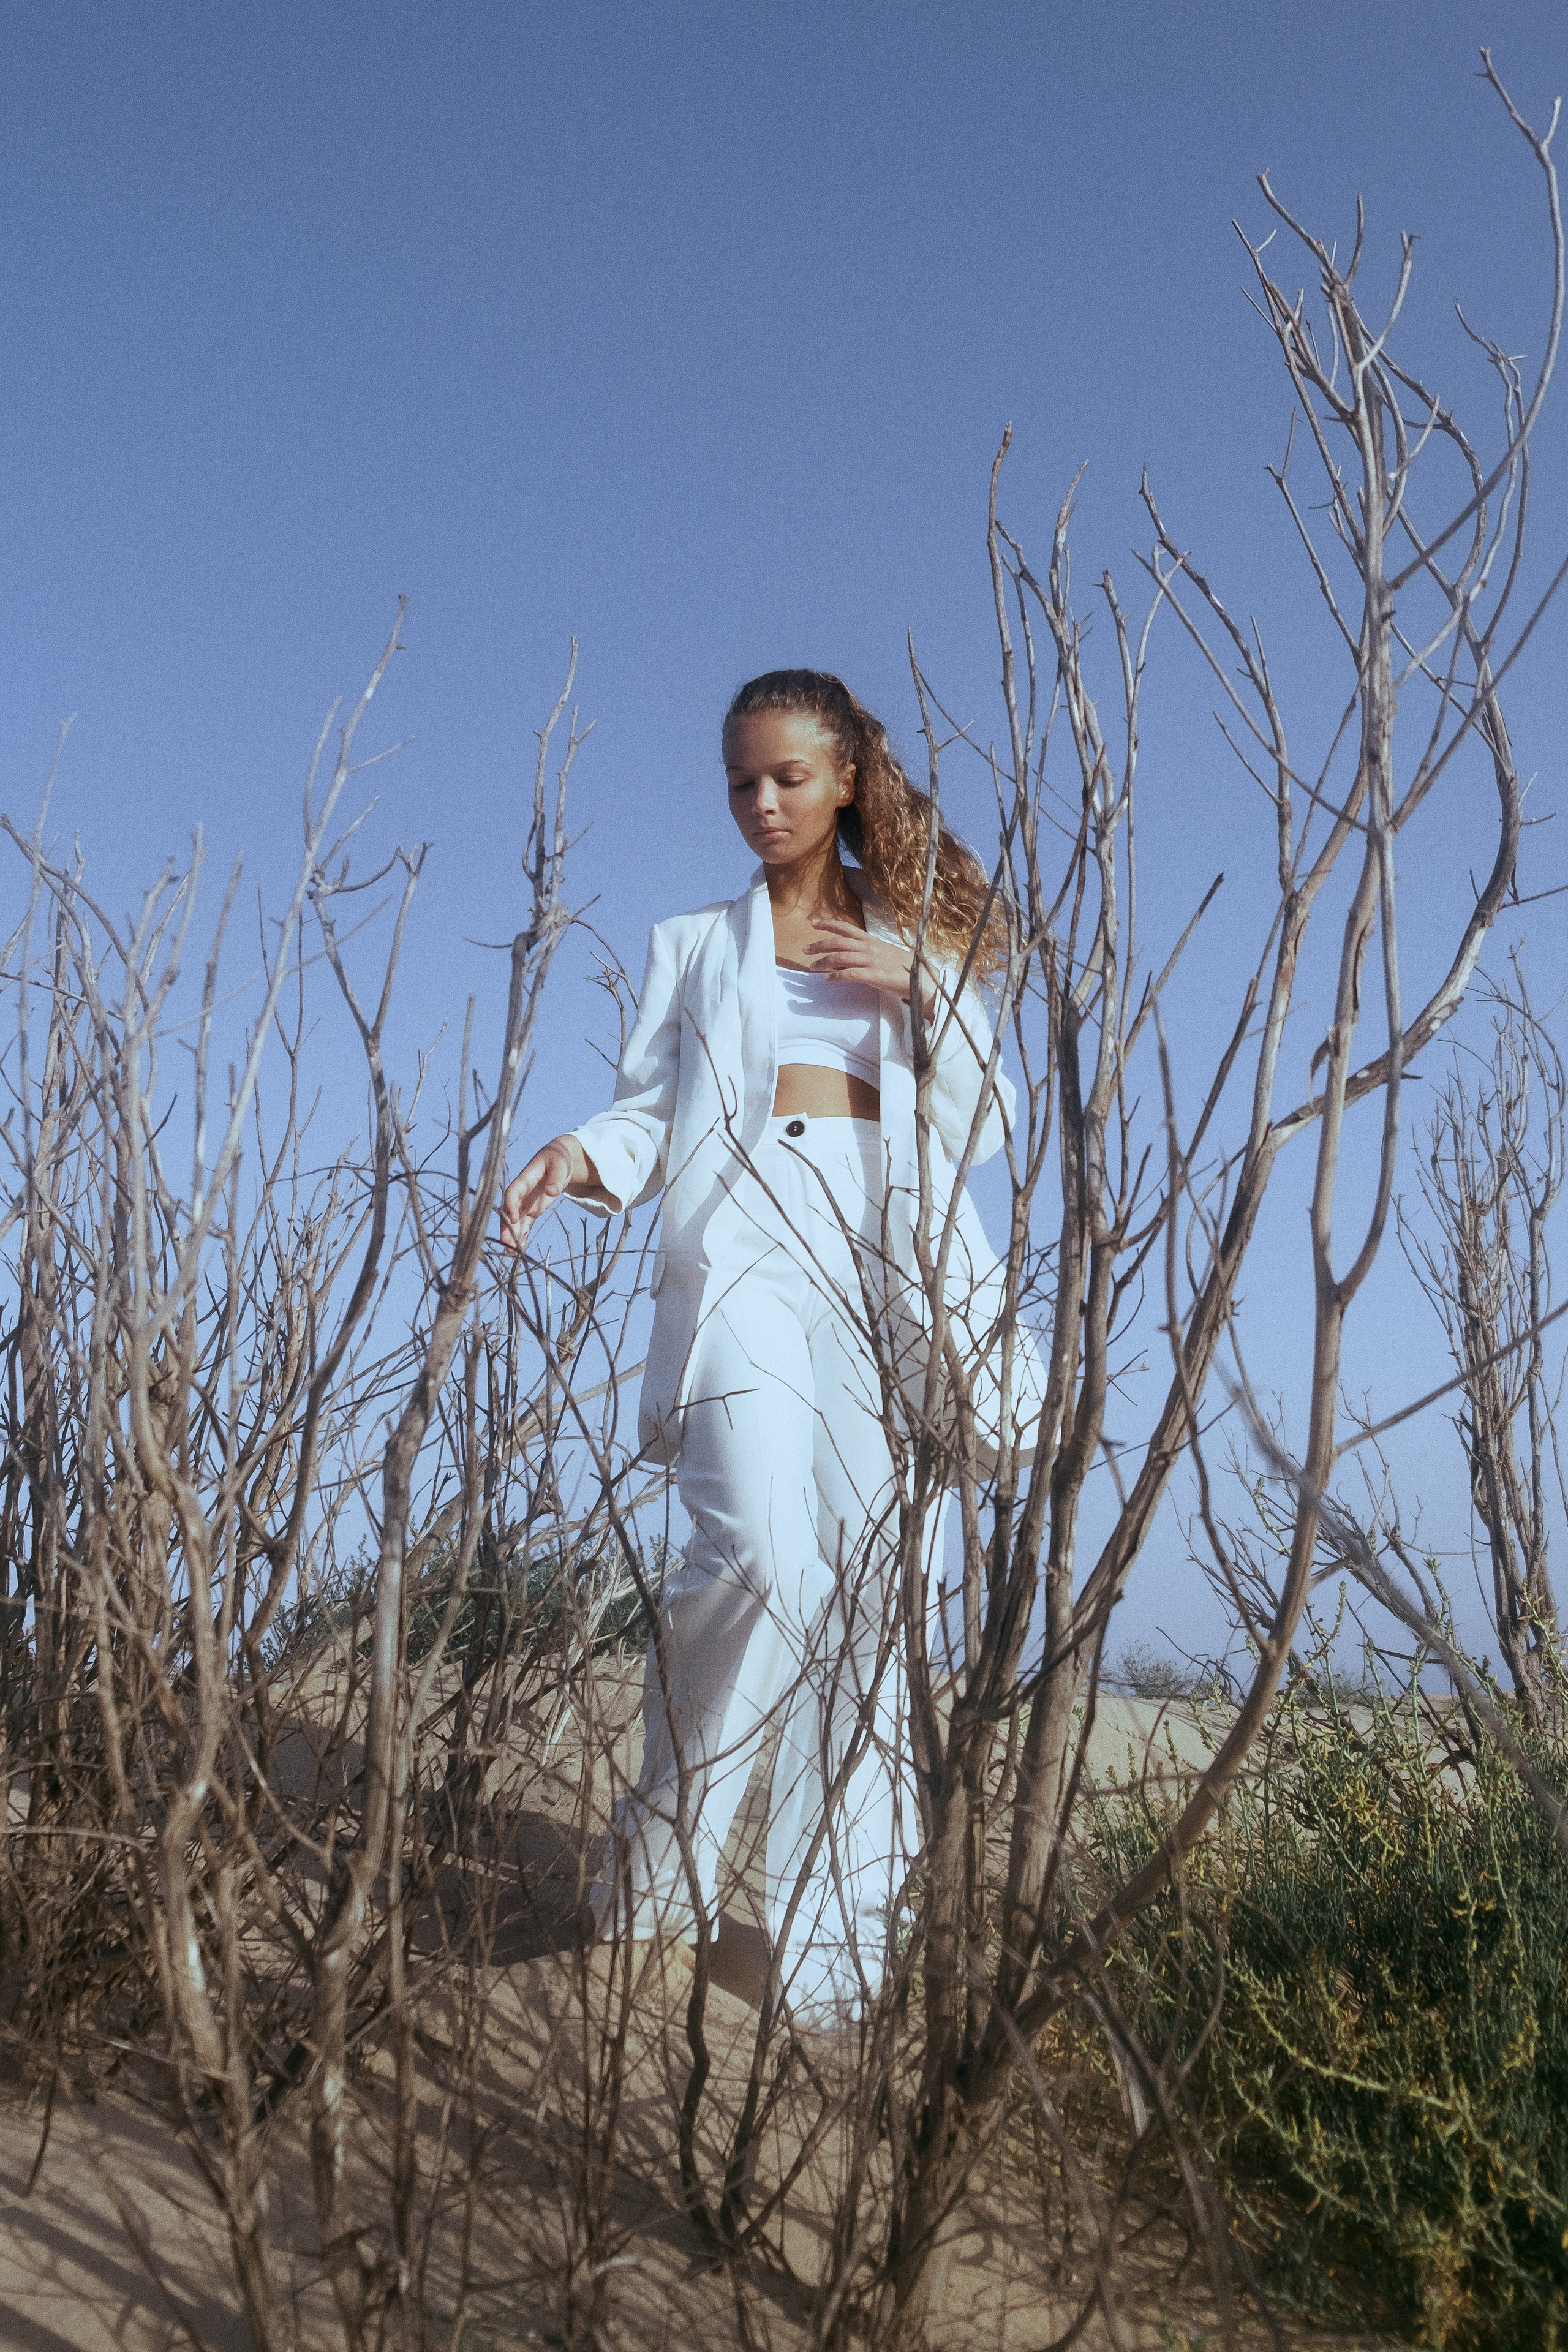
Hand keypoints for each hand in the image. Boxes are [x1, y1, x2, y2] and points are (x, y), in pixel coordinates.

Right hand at [499, 1137, 577, 1253]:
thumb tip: (551, 1191)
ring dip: (512, 1235)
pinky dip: (522, 1235)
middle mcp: (522, 1192)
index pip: (513, 1191)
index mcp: (525, 1178)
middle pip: (510, 1210)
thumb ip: (556, 1178)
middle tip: (506, 1242)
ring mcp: (525, 1201)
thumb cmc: (558, 1159)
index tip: (511, 1218)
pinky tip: (520, 1248)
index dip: (510, 1204)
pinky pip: (524, 1224)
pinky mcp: (531, 1209)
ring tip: (511, 1251)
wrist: (558, 1158)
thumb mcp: (560, 1165)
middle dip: (507, 1226)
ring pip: (515, 1220)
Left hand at [806, 917, 936, 1013]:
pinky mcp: (874, 975)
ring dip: (823, 962)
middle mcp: (870, 948)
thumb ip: (866, 954)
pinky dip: (836, 977)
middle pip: (838, 942)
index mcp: (872, 941)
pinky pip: (849, 974)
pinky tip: (827, 980)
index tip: (814, 923)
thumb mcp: (884, 955)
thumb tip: (847, 957)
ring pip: (840, 957)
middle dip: (819, 945)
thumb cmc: (903, 968)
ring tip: (812, 967)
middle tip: (805, 950)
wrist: (922, 979)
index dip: (828, 924)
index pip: (846, 929)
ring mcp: (872, 961)